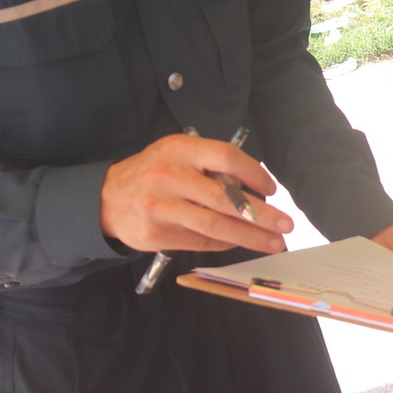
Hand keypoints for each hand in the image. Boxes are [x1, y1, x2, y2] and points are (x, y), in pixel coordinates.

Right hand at [101, 133, 291, 254]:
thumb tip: (254, 189)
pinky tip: (241, 242)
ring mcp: (162, 208)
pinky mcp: (157, 234)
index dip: (254, 173)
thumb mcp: (176, 153)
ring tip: (273, 241)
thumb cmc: (152, 172)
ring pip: (216, 225)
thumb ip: (210, 165)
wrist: (106, 198)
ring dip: (250, 236)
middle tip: (286, 224)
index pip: (226, 157)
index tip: (271, 189)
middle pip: (226, 199)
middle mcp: (170, 177)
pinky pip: (201, 240)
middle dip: (262, 214)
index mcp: (179, 150)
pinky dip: (225, 242)